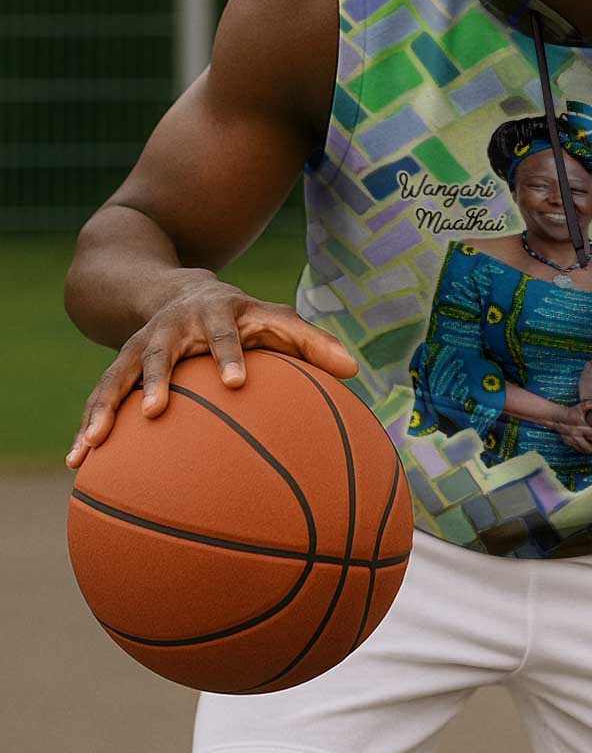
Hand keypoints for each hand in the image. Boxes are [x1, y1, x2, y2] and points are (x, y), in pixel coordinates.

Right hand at [64, 272, 358, 469]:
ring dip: (104, 408)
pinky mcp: (118, 366)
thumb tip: (355, 371)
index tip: (235, 383)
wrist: (174, 290)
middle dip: (156, 379)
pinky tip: (76, 462)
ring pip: (116, 375)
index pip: (224, 334)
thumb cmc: (240, 316)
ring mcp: (140, 346)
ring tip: (92, 444)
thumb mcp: (274, 319)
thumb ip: (312, 342)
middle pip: (159, 351)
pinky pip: (100, 397)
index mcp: (214, 316)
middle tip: (155, 411)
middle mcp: (171, 328)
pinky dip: (87, 426)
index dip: (228, 354)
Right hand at [551, 400, 591, 455]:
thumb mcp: (579, 407)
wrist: (556, 417)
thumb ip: (589, 405)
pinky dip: (586, 451)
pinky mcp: (568, 443)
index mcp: (581, 428)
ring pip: (584, 450)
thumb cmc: (570, 412)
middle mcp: (577, 436)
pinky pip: (579, 450)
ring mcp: (572, 440)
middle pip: (589, 448)